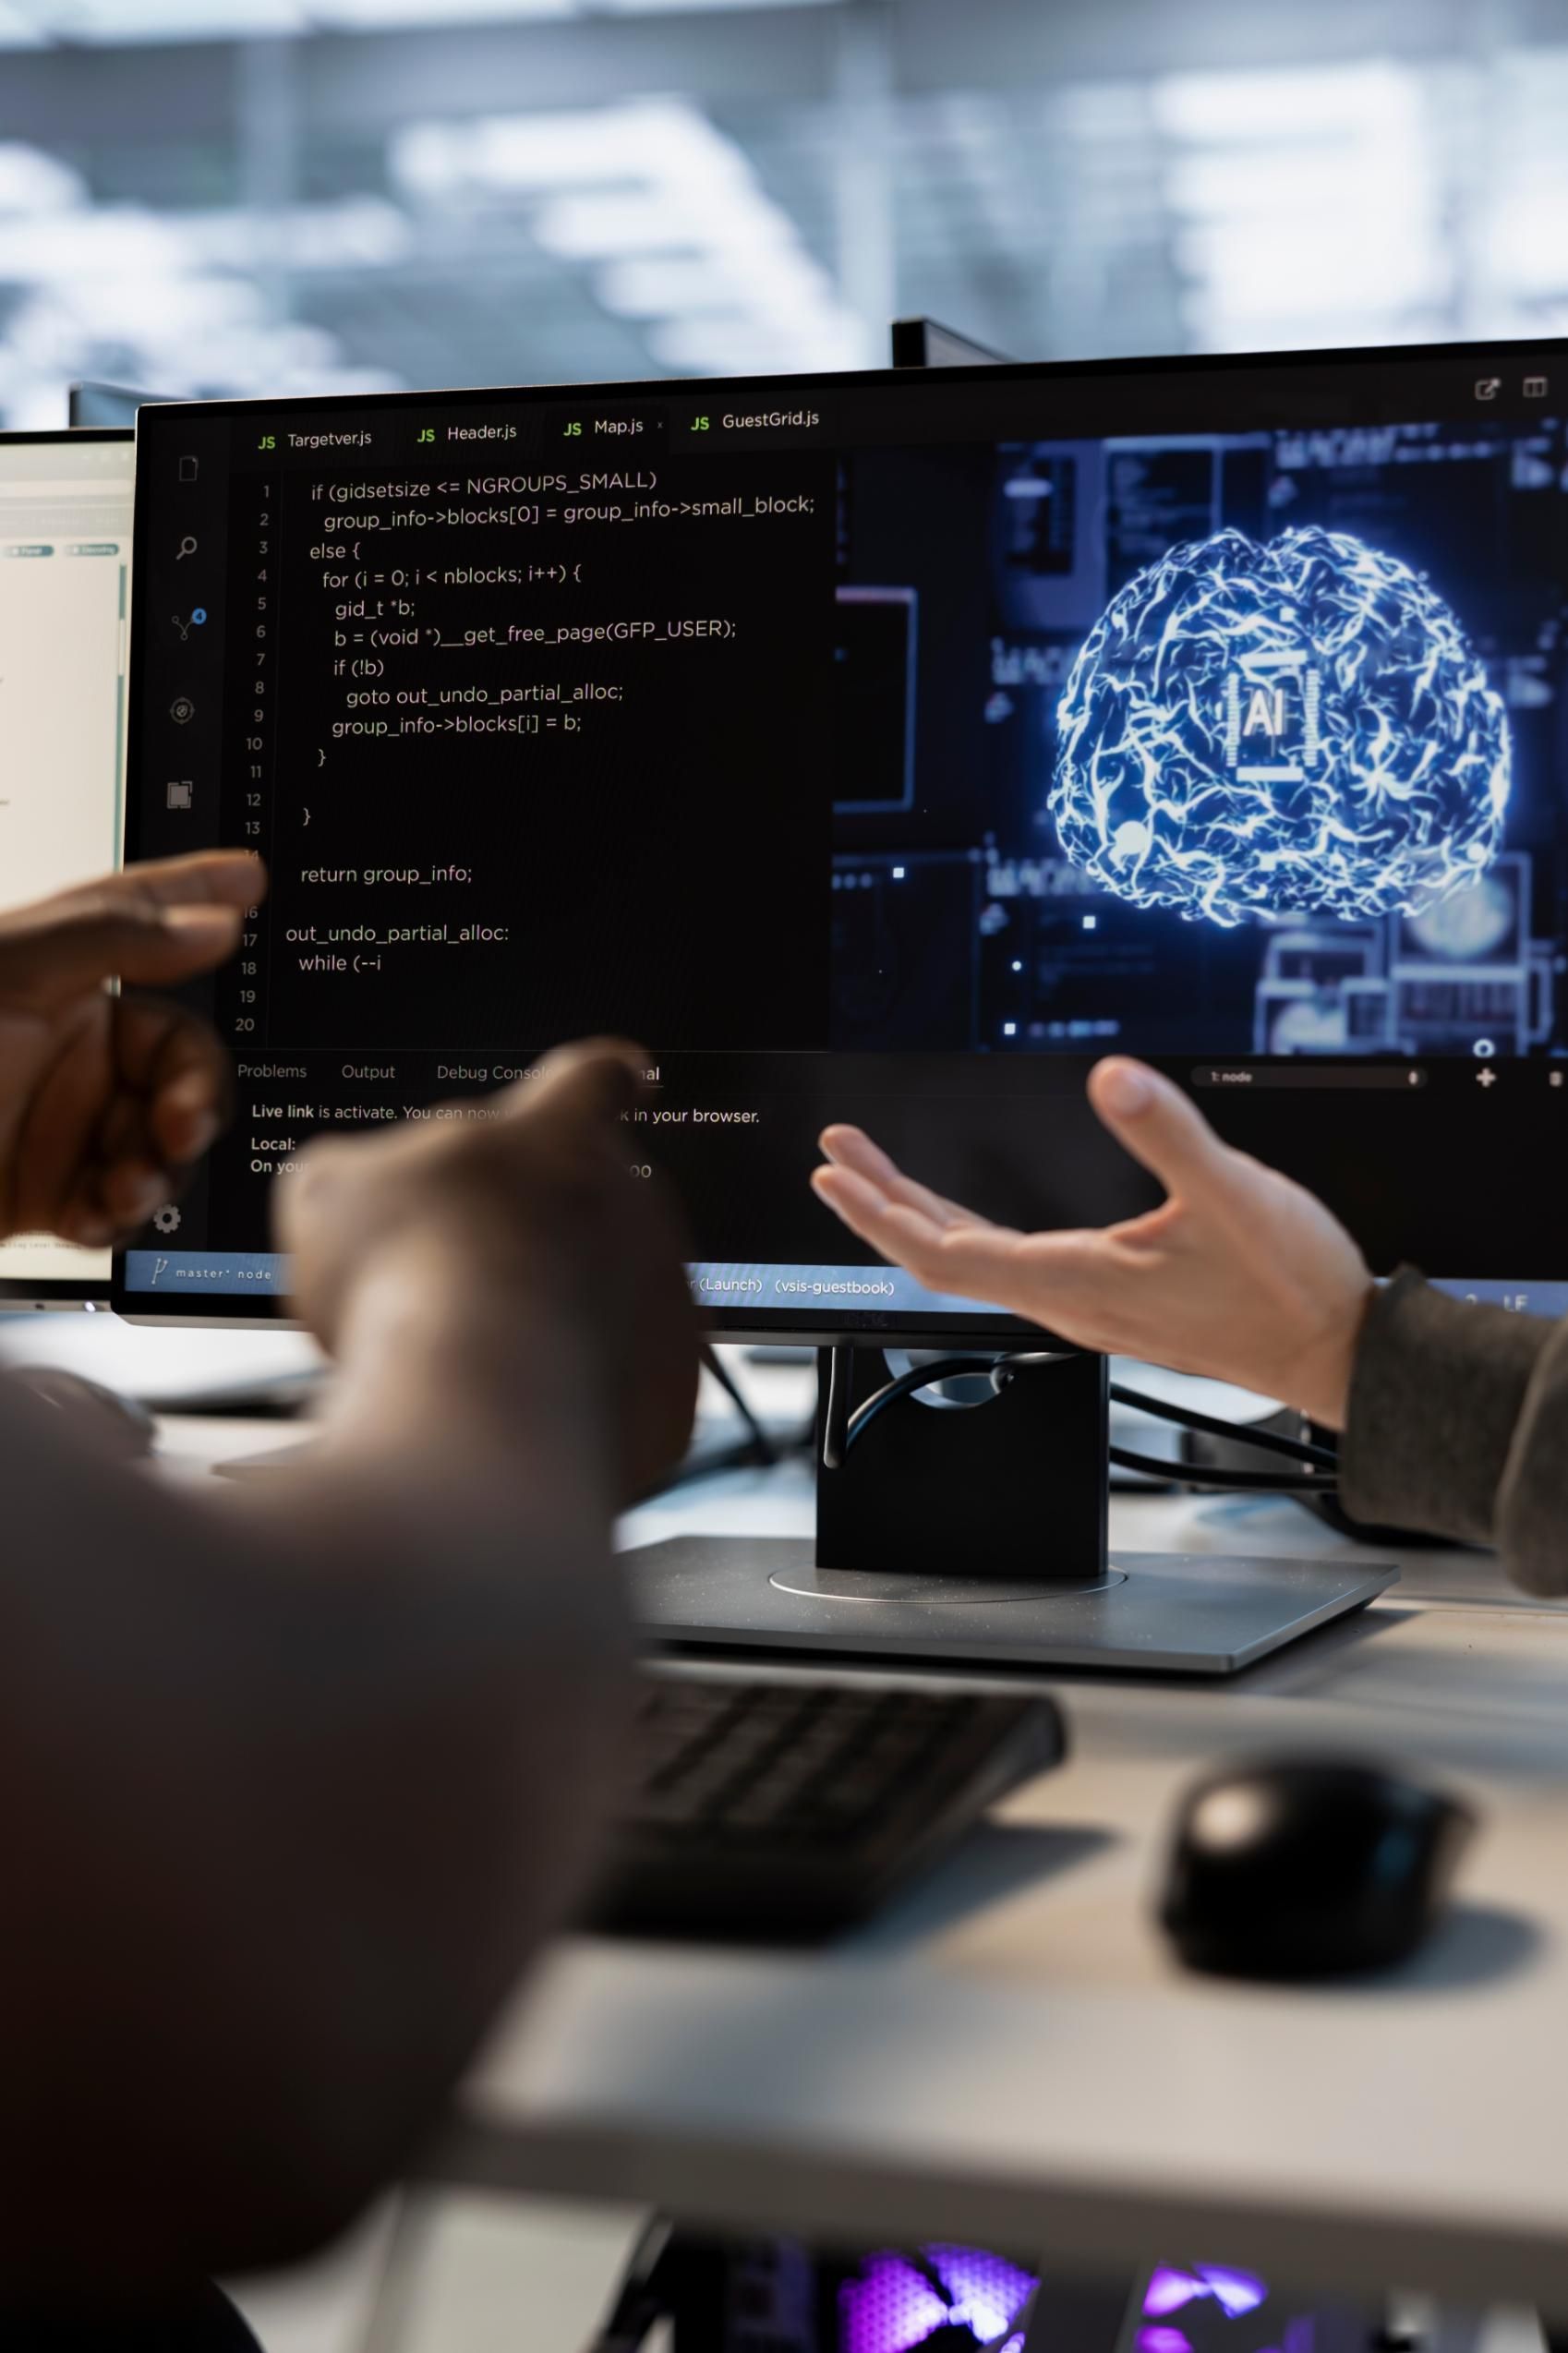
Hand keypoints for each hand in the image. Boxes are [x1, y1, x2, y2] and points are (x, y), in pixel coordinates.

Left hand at [0, 852, 260, 1246]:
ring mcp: (61, 1122)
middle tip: (177, 1124)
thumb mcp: (1, 976)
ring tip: (125, 1183)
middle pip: (180, 1058)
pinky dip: (122, 1214)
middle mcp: (64, 1046)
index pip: (142, 919)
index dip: (194, 892)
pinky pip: (123, 1203)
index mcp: (52, 977)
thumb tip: (211, 919)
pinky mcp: (50, 1194)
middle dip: (191, 1097)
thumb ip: (109, 937)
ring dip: (158, 1168)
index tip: (251, 881)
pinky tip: (97, 1213)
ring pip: (163, 1139)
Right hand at [277, 1040, 698, 1500]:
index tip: (621, 1079)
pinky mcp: (672, 1382)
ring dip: (554, 1318)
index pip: (590, 1079)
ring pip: (612, 1296)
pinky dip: (575, 1394)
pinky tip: (514, 1407)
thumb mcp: (332, 1194)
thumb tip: (354, 1187)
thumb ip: (356, 1172)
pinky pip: (622, 1381)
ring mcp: (664, 1290)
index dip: (598, 1080)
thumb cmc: (410, 1275)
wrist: (482, 1395)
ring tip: (475, 1354)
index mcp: (556, 1132)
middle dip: (532, 1239)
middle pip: (589, 1203)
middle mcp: (632, 1200)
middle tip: (458, 1280)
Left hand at [812, 1057, 1374, 1427]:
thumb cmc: (1288, 1285)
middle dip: (881, 1204)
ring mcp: (1085, 1305)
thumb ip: (1169, 1134)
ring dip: (920, 1217)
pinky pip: (1012, 1268)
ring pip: (975, 1264)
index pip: (944, 1253)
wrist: (1335, 1351)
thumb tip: (1111, 1078)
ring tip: (881, 1175)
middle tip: (837, 1155)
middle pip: (943, 1258)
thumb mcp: (1231, 1194)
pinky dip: (969, 1234)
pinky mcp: (1109, 1300)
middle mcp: (1066, 1300)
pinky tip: (969, 1216)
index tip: (834, 1172)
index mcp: (1074, 1279)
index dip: (881, 1212)